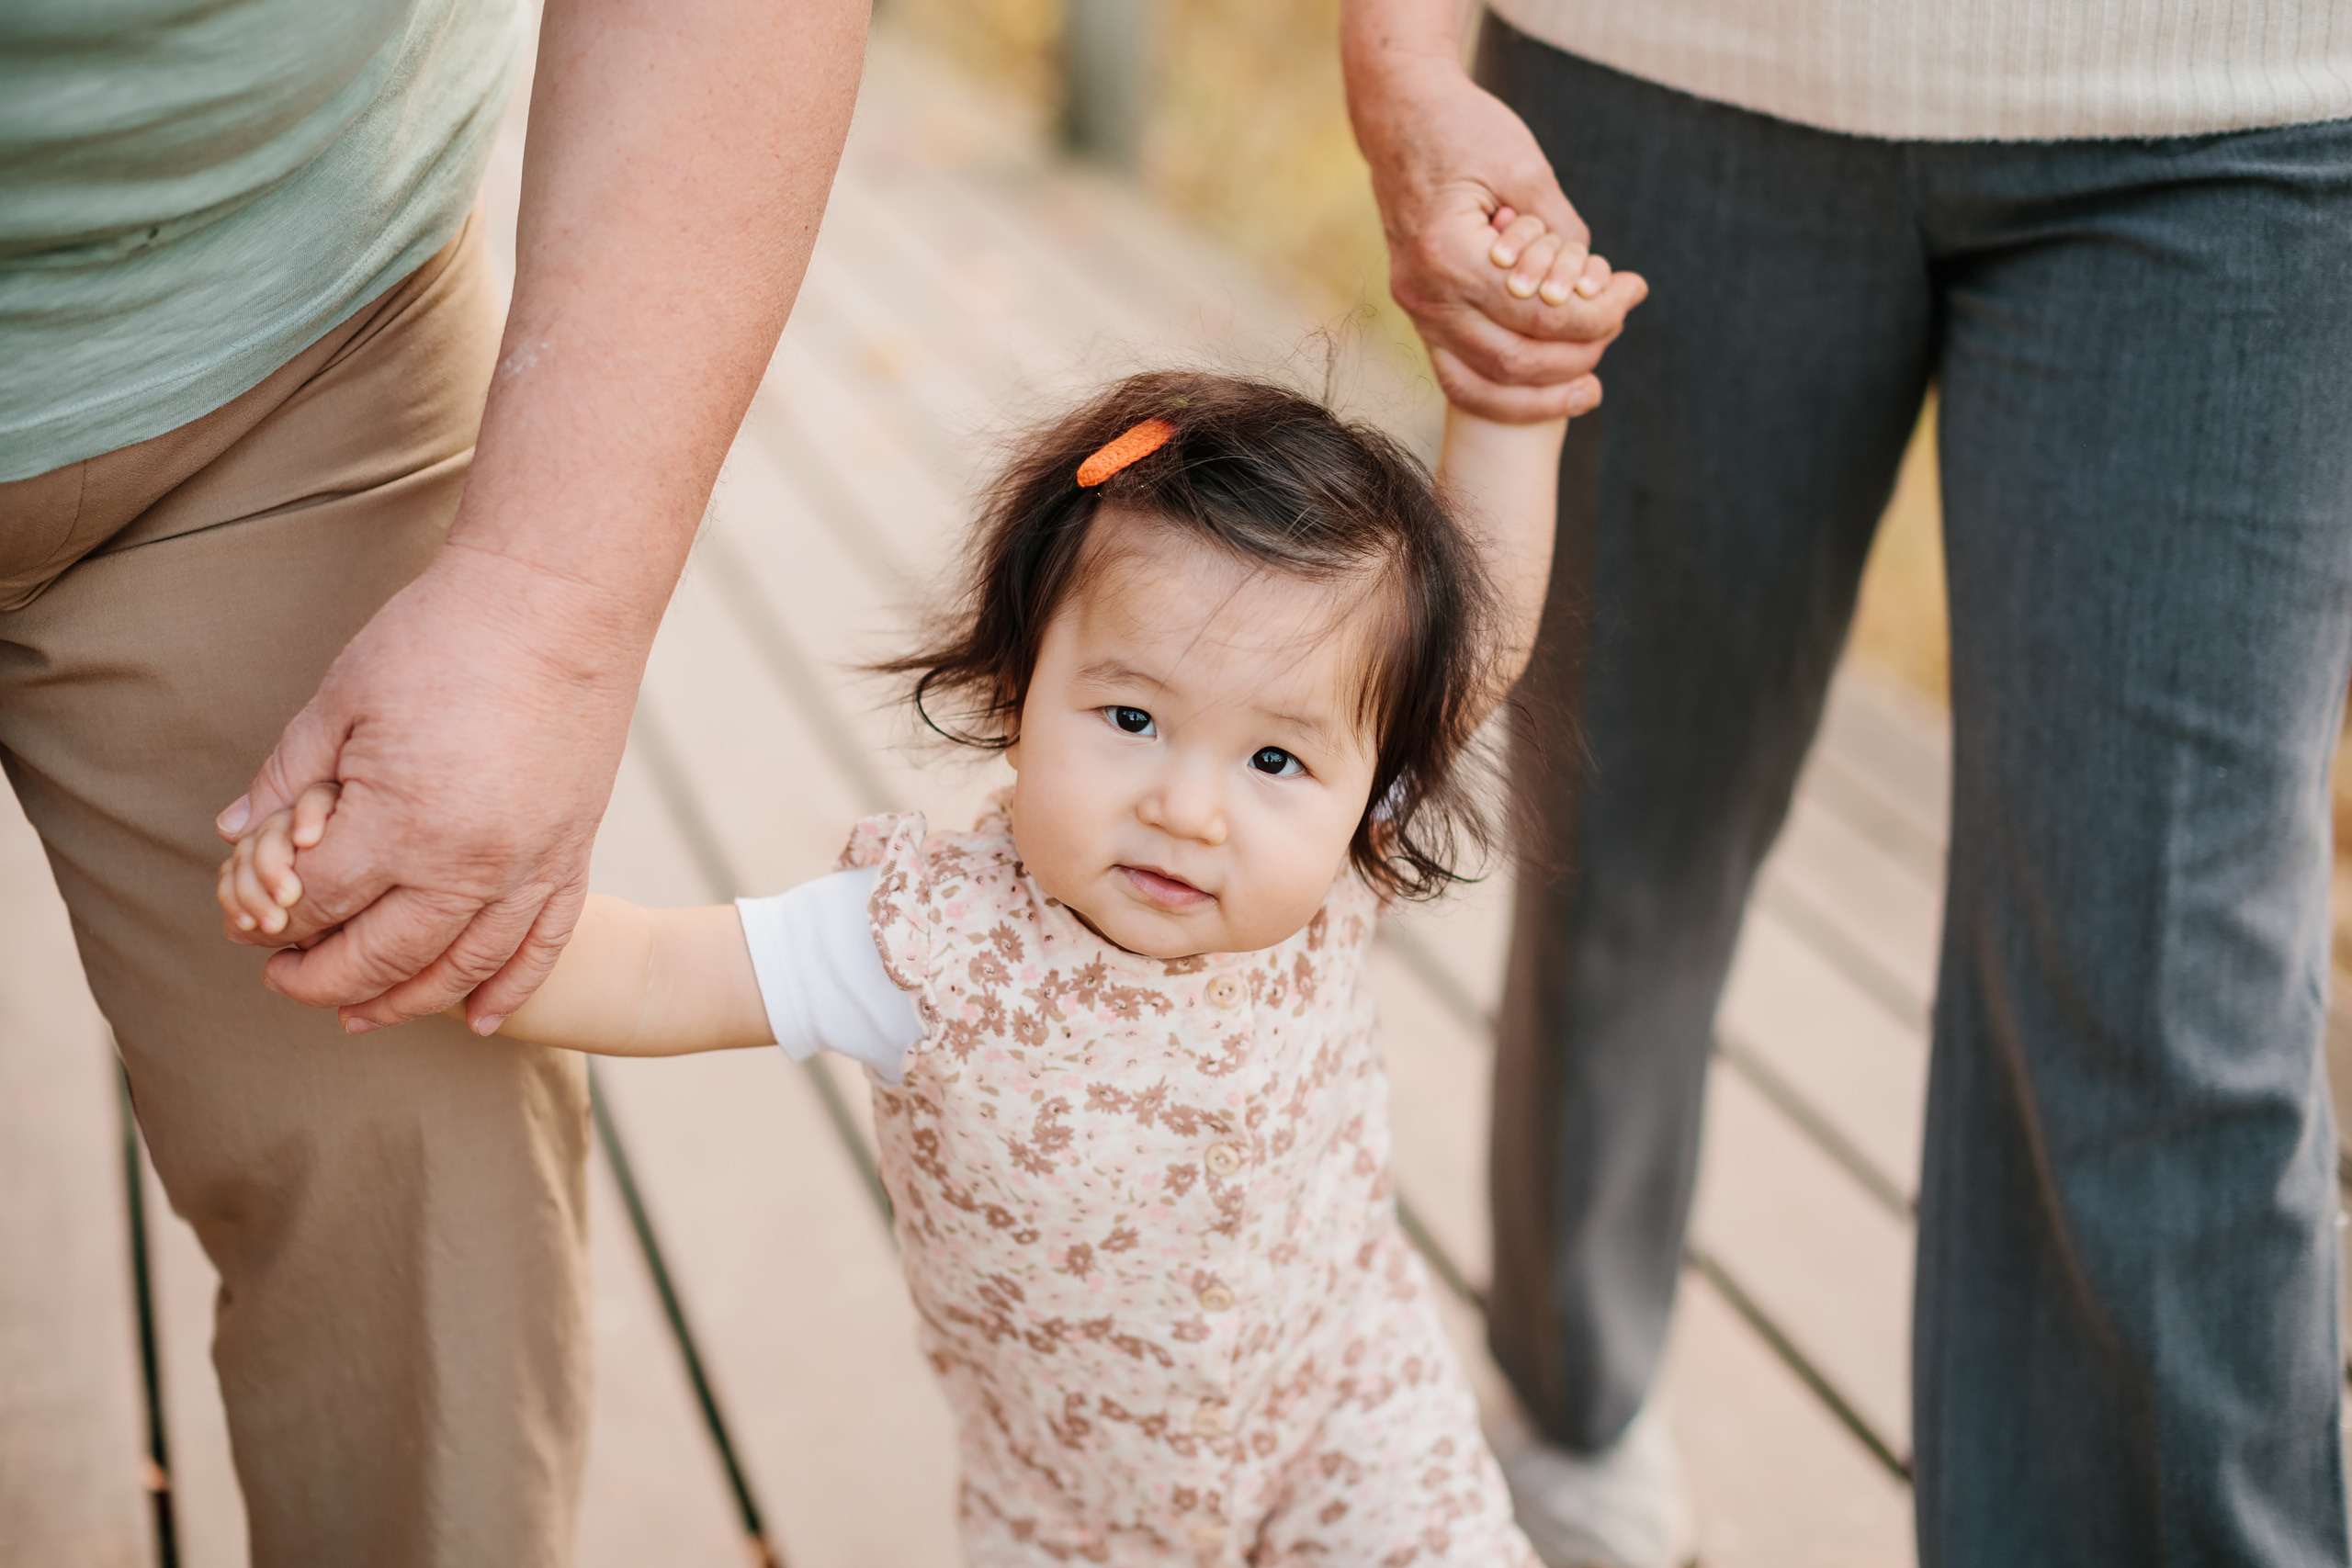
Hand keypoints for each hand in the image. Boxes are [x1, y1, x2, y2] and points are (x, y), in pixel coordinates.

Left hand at [216, 545, 638, 1033]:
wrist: (559, 600)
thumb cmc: (442, 636)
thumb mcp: (340, 697)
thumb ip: (287, 775)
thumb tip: (232, 834)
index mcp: (400, 821)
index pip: (318, 903)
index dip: (270, 919)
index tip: (248, 918)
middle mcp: (469, 863)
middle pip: (382, 956)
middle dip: (321, 979)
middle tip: (283, 981)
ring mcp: (530, 864)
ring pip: (462, 968)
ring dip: (404, 1002)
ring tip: (359, 1017)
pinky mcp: (573, 852)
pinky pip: (544, 944)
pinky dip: (511, 989)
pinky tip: (480, 1021)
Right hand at [1342, 6, 1647, 419]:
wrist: (1398, 114)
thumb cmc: (1464, 130)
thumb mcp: (1525, 168)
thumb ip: (1562, 232)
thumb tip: (1594, 288)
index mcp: (1447, 255)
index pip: (1538, 314)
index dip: (1597, 314)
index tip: (1634, 290)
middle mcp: (1423, 294)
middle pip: (1513, 361)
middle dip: (1579, 354)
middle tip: (1618, 323)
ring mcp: (1415, 310)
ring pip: (1480, 387)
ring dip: (1541, 397)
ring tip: (1590, 388)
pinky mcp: (1419, 313)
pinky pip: (1458, 378)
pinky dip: (1504, 395)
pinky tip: (1546, 392)